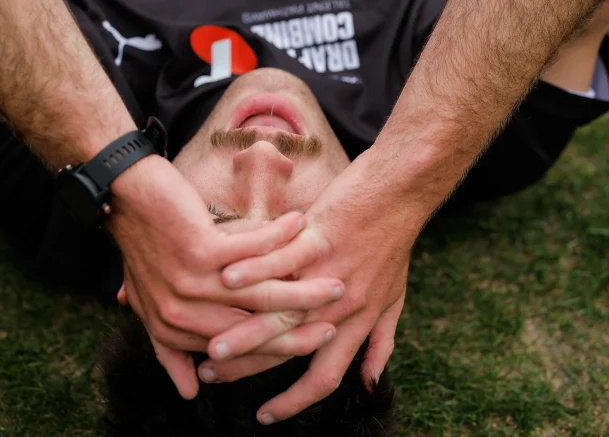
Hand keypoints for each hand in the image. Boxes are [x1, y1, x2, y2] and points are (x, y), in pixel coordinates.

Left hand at [107, 155, 344, 399]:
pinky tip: (302, 225)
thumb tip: (190, 392)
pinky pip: (255, 250)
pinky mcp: (200, 252)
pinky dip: (281, 237)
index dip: (279, 347)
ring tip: (334, 283)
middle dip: (301, 327)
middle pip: (256, 329)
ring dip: (303, 288)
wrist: (125, 198)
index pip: (238, 348)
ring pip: (262, 295)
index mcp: (175, 330)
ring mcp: (192, 285)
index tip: (312, 341)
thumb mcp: (150, 304)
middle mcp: (183, 314)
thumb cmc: (144, 248)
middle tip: (334, 321)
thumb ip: (171, 349)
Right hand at [198, 150, 423, 422]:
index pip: (325, 376)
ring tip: (208, 345)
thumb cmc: (392, 245)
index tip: (265, 416)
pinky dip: (252, 271)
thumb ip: (381, 343)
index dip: (294, 402)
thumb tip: (370, 383)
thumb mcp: (394, 300)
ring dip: (242, 330)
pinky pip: (281, 260)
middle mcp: (342, 305)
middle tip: (212, 377)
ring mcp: (328, 272)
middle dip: (249, 369)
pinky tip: (224, 280)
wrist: (400, 194)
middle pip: (290, 348)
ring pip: (280, 309)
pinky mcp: (318, 237)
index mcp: (357, 322)